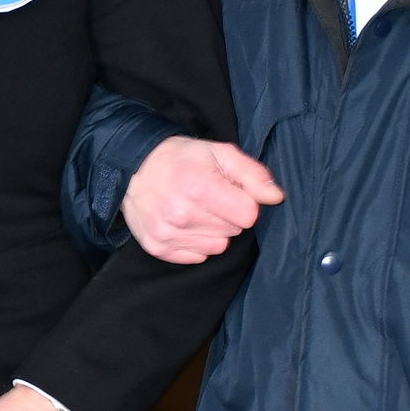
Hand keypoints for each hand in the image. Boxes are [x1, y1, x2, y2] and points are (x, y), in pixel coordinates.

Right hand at [123, 135, 282, 263]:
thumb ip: (253, 174)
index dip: (243, 202)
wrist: (133, 167)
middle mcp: (182, 214)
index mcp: (200, 187)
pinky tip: (184, 223)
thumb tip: (276, 197)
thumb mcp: (220, 153)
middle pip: (234, 231)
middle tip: (208, 197)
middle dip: (227, 215)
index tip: (228, 191)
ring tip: (195, 209)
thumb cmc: (181, 158)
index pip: (249, 215)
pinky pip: (197, 256)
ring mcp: (168, 233)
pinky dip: (195, 242)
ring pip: (218, 246)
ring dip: (212, 230)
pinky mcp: (158, 247)